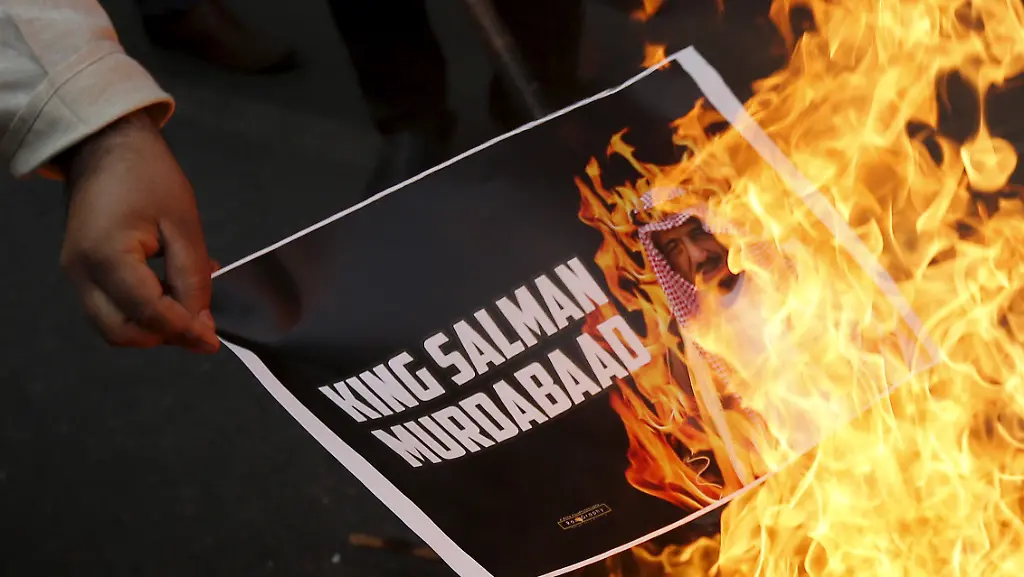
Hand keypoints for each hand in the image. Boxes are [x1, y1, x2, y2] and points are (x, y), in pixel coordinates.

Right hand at [59, 110, 219, 352]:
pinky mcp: (81, 271)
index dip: (184, 331)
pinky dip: (141, 312)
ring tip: (189, 307)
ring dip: (152, 327)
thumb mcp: (183, 226)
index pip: (148, 314)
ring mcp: (76, 274)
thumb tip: (199, 323)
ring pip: (113, 326)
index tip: (212, 340)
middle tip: (201, 327)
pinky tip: (171, 292)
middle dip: (164, 337)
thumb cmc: (147, 176)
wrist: (107, 145)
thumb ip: (192, 279)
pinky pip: (110, 307)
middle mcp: (81, 273)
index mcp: (106, 257)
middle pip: (121, 333)